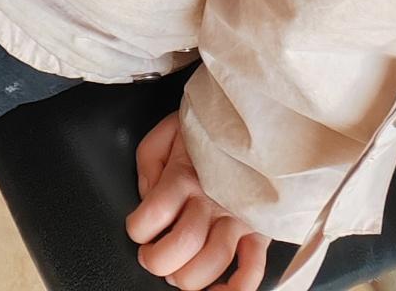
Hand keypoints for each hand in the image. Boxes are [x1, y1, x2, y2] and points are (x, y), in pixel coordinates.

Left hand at [128, 113, 269, 290]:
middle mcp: (211, 199)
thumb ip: (149, 161)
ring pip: (213, 261)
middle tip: (151, 257)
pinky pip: (252, 269)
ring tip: (177, 272)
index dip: (137, 228)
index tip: (136, 228)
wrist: (252, 120)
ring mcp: (237, 216)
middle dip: (158, 261)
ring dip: (189, 277)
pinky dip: (235, 289)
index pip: (153, 214)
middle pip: (183, 245)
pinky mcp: (258, 229)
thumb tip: (147, 195)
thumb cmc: (207, 130)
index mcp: (184, 175)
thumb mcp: (167, 131)